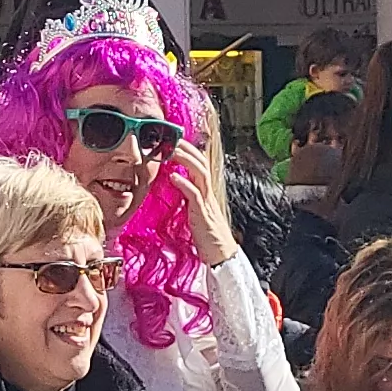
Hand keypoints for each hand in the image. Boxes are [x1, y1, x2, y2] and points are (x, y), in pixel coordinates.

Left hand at [161, 107, 240, 267]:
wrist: (220, 254)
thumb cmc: (206, 234)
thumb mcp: (194, 209)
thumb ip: (187, 195)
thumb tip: (174, 180)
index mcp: (205, 191)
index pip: (198, 163)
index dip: (188, 150)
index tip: (173, 139)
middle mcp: (207, 192)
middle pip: (200, 162)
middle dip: (186, 148)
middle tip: (170, 136)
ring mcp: (206, 202)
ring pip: (199, 173)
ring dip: (185, 159)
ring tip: (171, 150)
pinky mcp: (202, 214)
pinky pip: (195, 194)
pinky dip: (184, 183)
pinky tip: (173, 176)